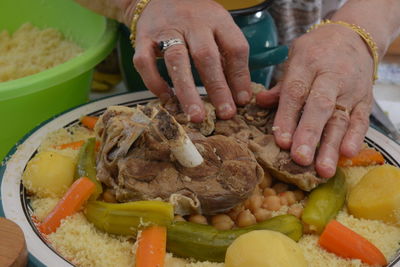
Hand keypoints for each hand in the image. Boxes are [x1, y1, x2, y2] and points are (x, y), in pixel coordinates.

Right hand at [132, 0, 252, 121]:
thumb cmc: (195, 20)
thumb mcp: (217, 29)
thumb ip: (228, 57)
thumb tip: (240, 97)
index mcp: (216, 20)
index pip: (234, 47)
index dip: (240, 76)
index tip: (242, 101)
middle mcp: (192, 23)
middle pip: (206, 56)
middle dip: (217, 88)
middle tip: (225, 114)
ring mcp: (166, 30)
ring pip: (176, 60)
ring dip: (187, 91)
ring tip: (196, 116)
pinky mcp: (143, 38)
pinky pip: (145, 62)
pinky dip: (155, 83)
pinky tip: (167, 99)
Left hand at [257, 24, 373, 177]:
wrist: (353, 36)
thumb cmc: (316, 52)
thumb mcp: (295, 59)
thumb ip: (280, 85)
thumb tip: (259, 103)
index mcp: (307, 63)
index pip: (295, 92)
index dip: (287, 117)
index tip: (281, 141)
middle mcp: (331, 75)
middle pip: (320, 106)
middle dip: (309, 133)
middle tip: (299, 159)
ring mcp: (351, 88)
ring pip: (341, 118)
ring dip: (331, 145)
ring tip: (323, 169)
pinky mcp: (366, 99)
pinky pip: (362, 119)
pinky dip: (356, 137)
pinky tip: (348, 154)